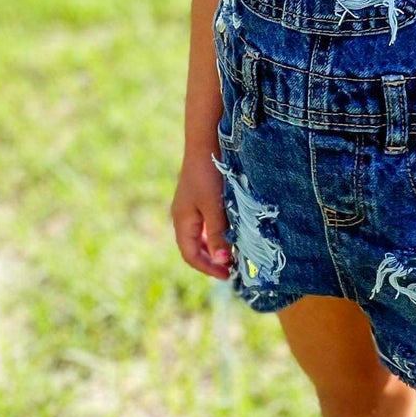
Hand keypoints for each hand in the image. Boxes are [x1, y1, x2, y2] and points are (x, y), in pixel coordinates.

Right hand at [171, 150, 231, 279]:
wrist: (206, 141)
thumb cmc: (209, 174)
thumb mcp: (214, 207)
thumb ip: (217, 234)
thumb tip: (221, 261)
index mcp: (182, 220)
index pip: (190, 254)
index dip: (207, 268)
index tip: (228, 274)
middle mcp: (183, 216)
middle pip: (193, 247)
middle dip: (211, 260)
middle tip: (232, 268)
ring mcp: (190, 207)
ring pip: (199, 236)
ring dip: (214, 248)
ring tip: (233, 254)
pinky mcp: (199, 198)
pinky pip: (204, 224)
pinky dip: (216, 234)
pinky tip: (230, 232)